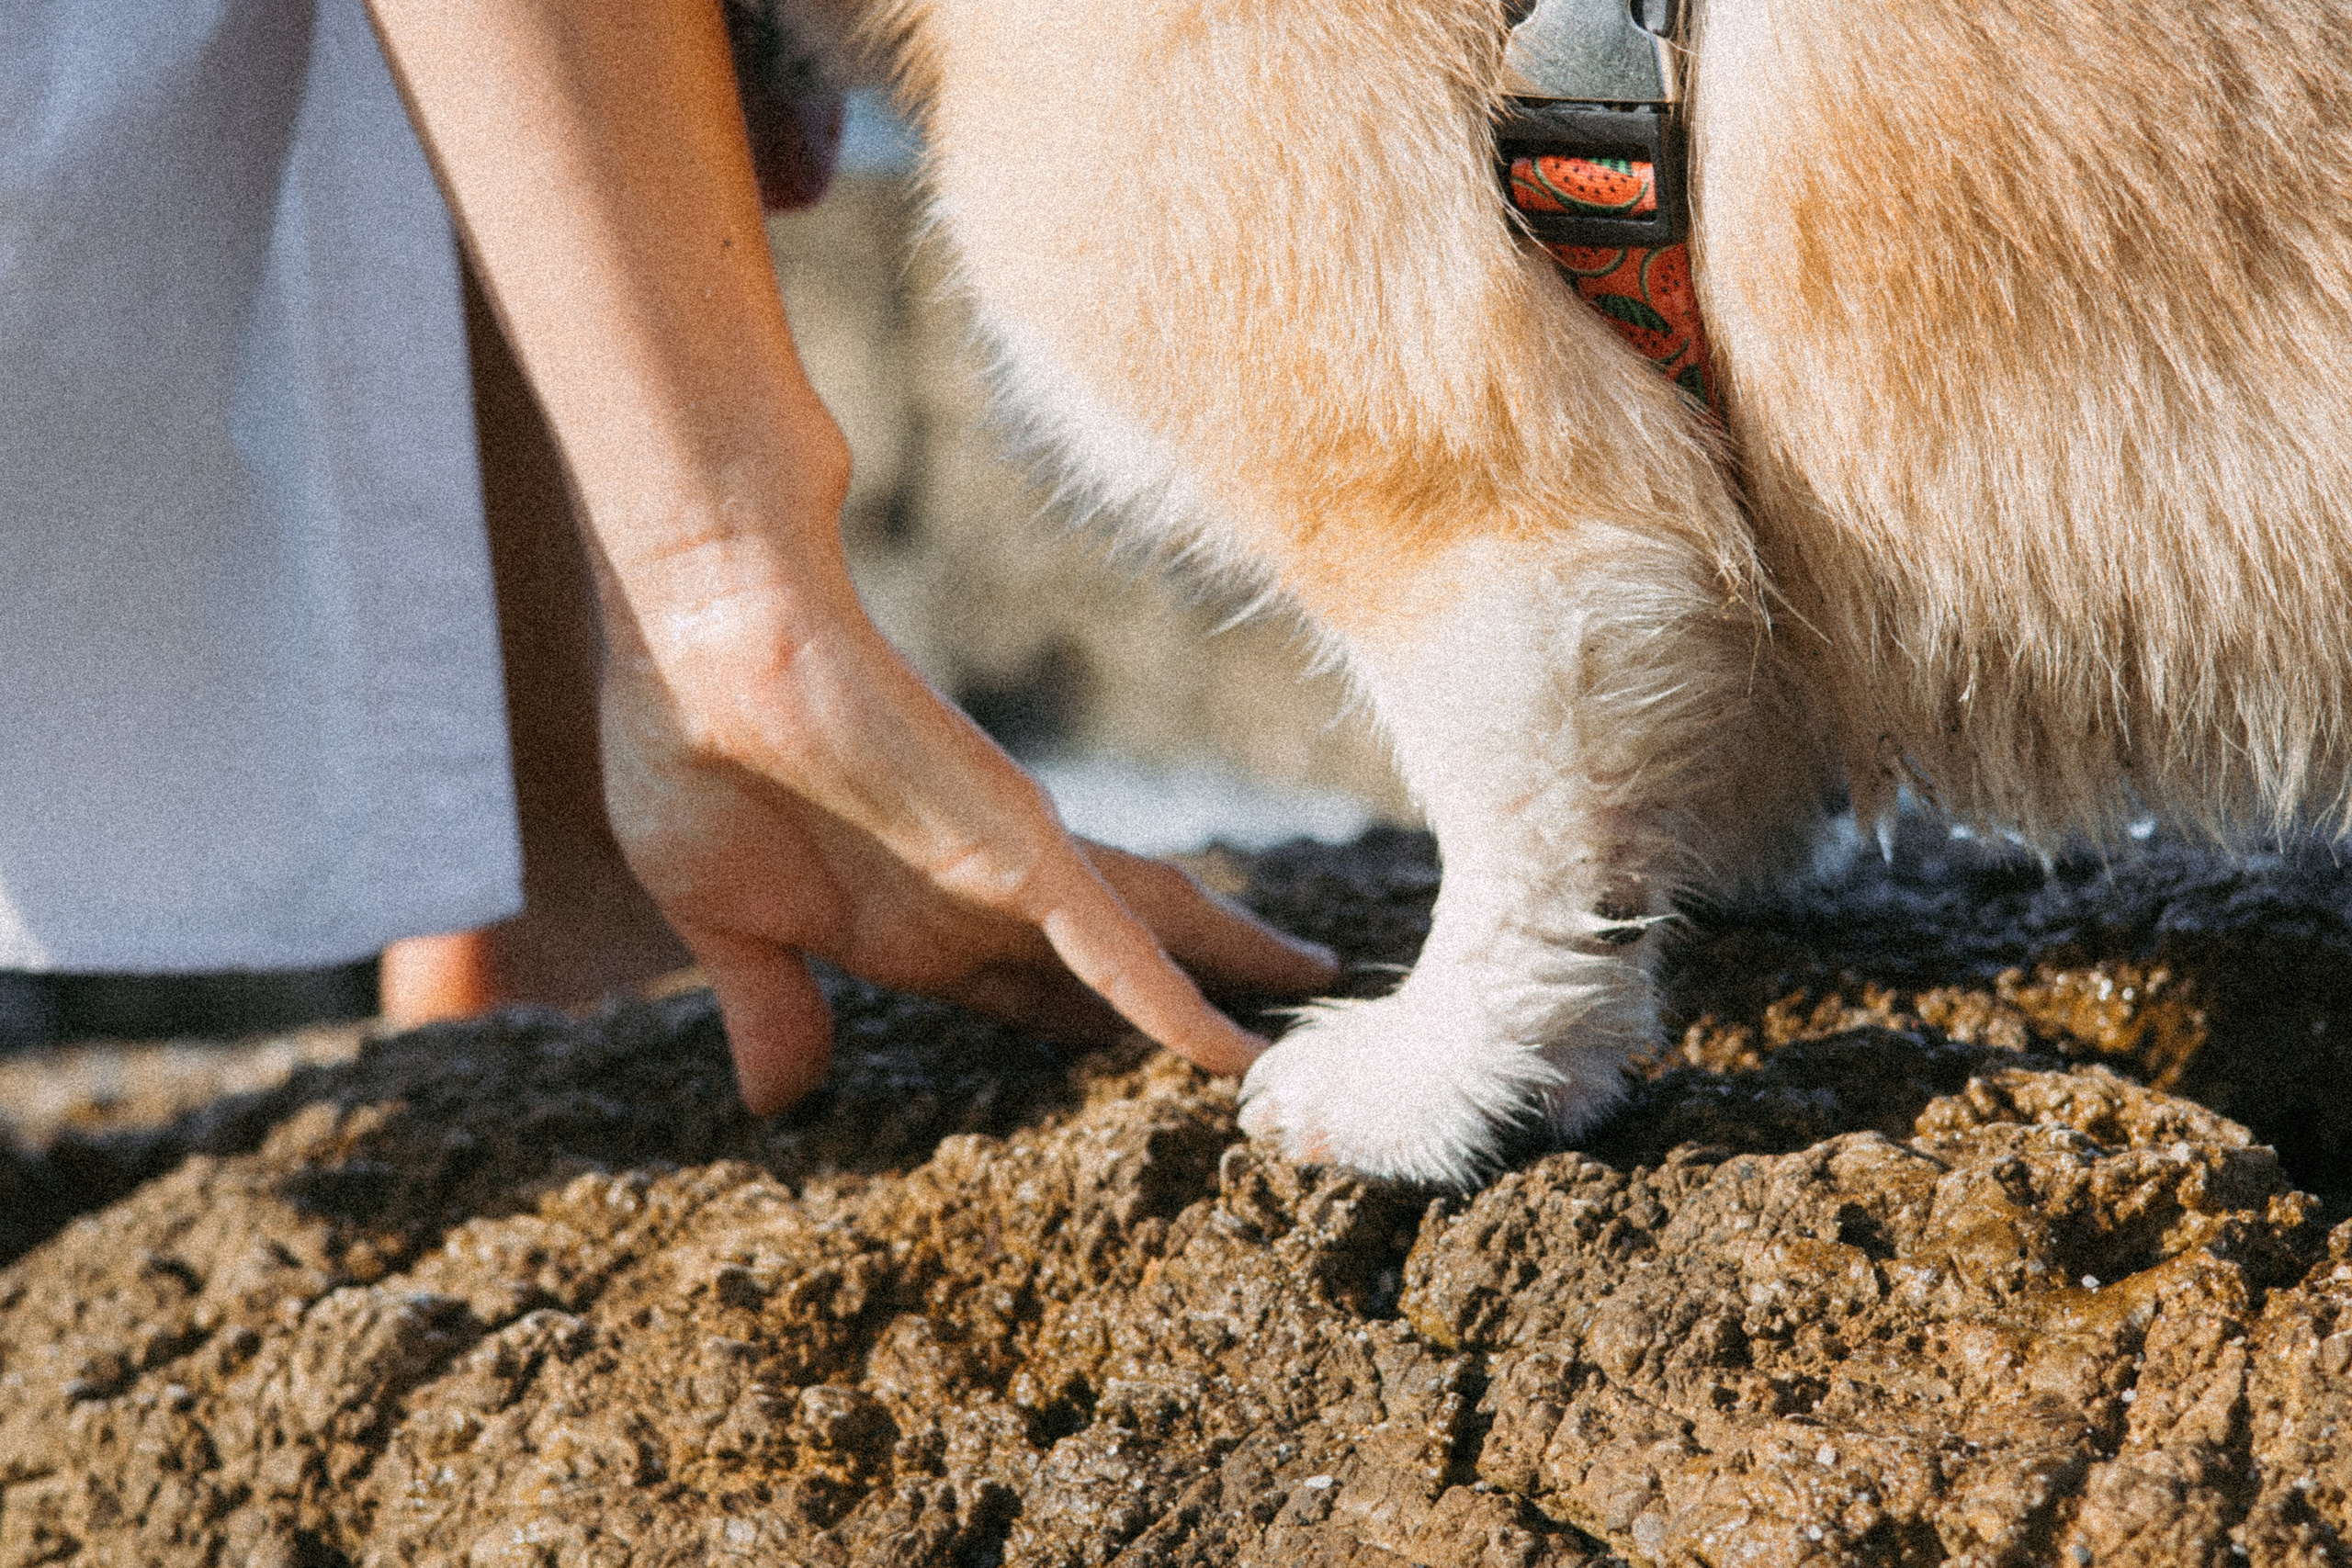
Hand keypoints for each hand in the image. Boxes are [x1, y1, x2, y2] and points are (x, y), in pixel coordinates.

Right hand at [598, 548, 1338, 1112]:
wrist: (695, 636)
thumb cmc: (686, 746)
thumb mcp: (719, 917)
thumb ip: (769, 1002)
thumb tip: (778, 1098)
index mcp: (911, 924)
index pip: (1032, 1000)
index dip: (1097, 1041)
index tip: (1165, 1081)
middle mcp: (978, 902)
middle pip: (1117, 979)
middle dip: (1190, 1017)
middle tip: (1289, 1052)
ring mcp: (1007, 874)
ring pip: (1150, 957)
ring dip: (1229, 999)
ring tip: (1320, 1028)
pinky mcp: (1018, 849)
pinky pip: (1112, 948)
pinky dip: (1172, 1005)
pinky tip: (1235, 1053)